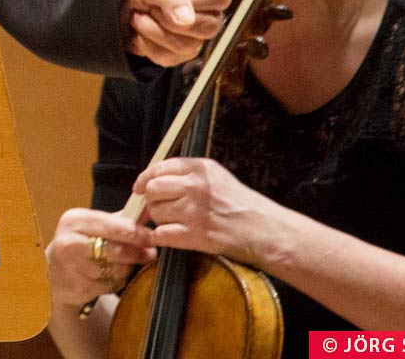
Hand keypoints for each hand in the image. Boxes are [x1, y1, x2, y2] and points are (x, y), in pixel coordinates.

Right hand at [46, 206, 154, 307]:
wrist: (54, 274)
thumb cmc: (79, 245)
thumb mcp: (94, 227)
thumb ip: (120, 220)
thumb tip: (147, 210)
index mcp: (74, 220)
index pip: (113, 226)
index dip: (136, 232)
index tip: (151, 237)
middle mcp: (69, 241)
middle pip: (116, 249)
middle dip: (136, 253)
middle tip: (149, 254)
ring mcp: (72, 266)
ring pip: (116, 269)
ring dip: (127, 269)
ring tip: (126, 265)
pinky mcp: (78, 286)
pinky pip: (110, 284)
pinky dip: (117, 281)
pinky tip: (112, 276)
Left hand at [122, 0, 227, 65]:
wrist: (124, 5)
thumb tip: (186, 21)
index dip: (193, 2)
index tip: (169, 0)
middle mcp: (210, 13)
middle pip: (208, 28)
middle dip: (169, 19)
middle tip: (151, 7)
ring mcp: (198, 36)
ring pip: (186, 46)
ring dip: (153, 31)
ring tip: (141, 17)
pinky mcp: (183, 54)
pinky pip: (169, 58)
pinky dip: (147, 45)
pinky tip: (142, 32)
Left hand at [134, 156, 285, 267]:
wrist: (264, 230)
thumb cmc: (241, 204)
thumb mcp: (217, 176)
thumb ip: (188, 173)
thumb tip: (154, 177)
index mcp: (200, 168)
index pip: (159, 168)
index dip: (145, 178)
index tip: (140, 187)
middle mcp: (195, 186)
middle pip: (152, 189)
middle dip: (152, 200)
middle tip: (161, 208)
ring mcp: (194, 211)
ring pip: (155, 212)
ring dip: (160, 220)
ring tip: (177, 223)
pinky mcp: (194, 235)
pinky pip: (161, 234)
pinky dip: (163, 237)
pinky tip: (174, 236)